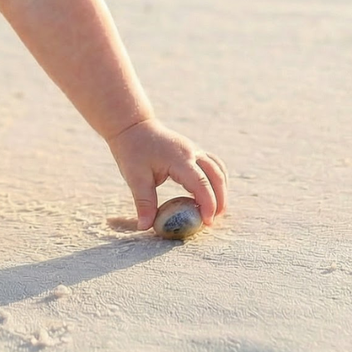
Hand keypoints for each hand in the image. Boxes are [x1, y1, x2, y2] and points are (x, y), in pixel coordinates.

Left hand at [106, 117, 226, 229]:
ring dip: (221, 189)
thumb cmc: (132, 150)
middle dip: (220, 200)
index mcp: (179, 159)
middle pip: (216, 176)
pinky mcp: (192, 150)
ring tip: (214, 210)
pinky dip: (215, 180)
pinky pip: (212, 164)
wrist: (131, 125)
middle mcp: (191, 152)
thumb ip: (144, 202)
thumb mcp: (134, 177)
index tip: (207, 222)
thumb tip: (144, 226)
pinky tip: (209, 193)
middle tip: (213, 220)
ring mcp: (193, 149)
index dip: (208, 204)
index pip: (201, 183)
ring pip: (218, 169)